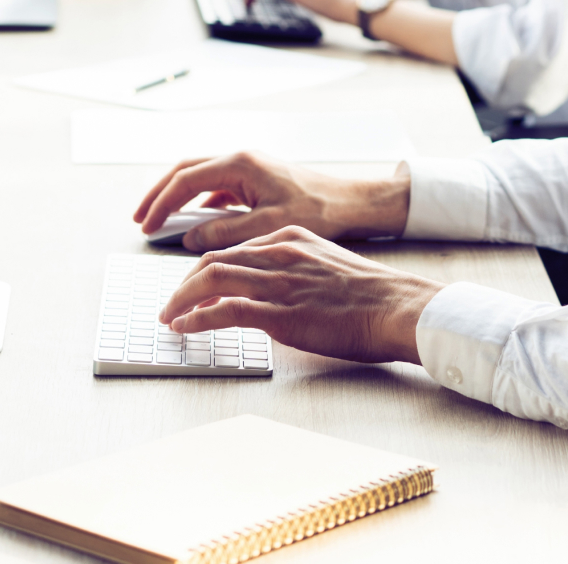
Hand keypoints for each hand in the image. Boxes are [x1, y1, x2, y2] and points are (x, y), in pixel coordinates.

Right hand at [133, 151, 410, 249]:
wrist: (350, 202)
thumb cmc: (317, 210)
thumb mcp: (267, 225)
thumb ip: (224, 231)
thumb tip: (190, 235)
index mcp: (241, 164)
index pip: (186, 180)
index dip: (161, 204)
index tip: (146, 227)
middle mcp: (242, 158)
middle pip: (187, 169)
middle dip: (160, 193)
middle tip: (140, 219)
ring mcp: (250, 165)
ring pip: (201, 174)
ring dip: (179, 195)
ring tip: (161, 220)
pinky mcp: (258, 177)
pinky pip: (219, 184)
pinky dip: (201, 200)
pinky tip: (198, 221)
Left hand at [159, 226, 441, 364]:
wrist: (398, 306)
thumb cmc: (372, 295)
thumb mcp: (329, 266)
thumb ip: (298, 269)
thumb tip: (275, 291)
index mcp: (292, 238)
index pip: (236, 247)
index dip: (207, 268)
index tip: (194, 286)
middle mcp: (281, 253)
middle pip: (215, 259)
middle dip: (184, 282)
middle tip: (172, 303)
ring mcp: (279, 282)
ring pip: (212, 278)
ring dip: (181, 299)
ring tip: (170, 317)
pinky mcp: (280, 313)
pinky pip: (224, 310)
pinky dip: (197, 318)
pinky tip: (186, 328)